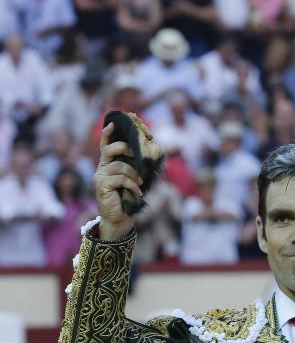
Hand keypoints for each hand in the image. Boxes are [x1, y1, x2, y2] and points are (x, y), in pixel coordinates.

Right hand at [93, 122, 141, 239]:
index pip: (105, 146)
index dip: (107, 134)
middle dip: (126, 149)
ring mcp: (100, 177)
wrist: (120, 219)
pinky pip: (120, 179)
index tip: (112, 124)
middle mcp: (101, 168)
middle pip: (110, 150)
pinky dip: (132, 185)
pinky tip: (137, 192)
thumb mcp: (132, 180)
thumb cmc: (128, 199)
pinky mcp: (102, 186)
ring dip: (134, 174)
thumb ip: (134, 168)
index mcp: (107, 164)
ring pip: (119, 166)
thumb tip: (147, 156)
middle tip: (138, 159)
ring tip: (140, 183)